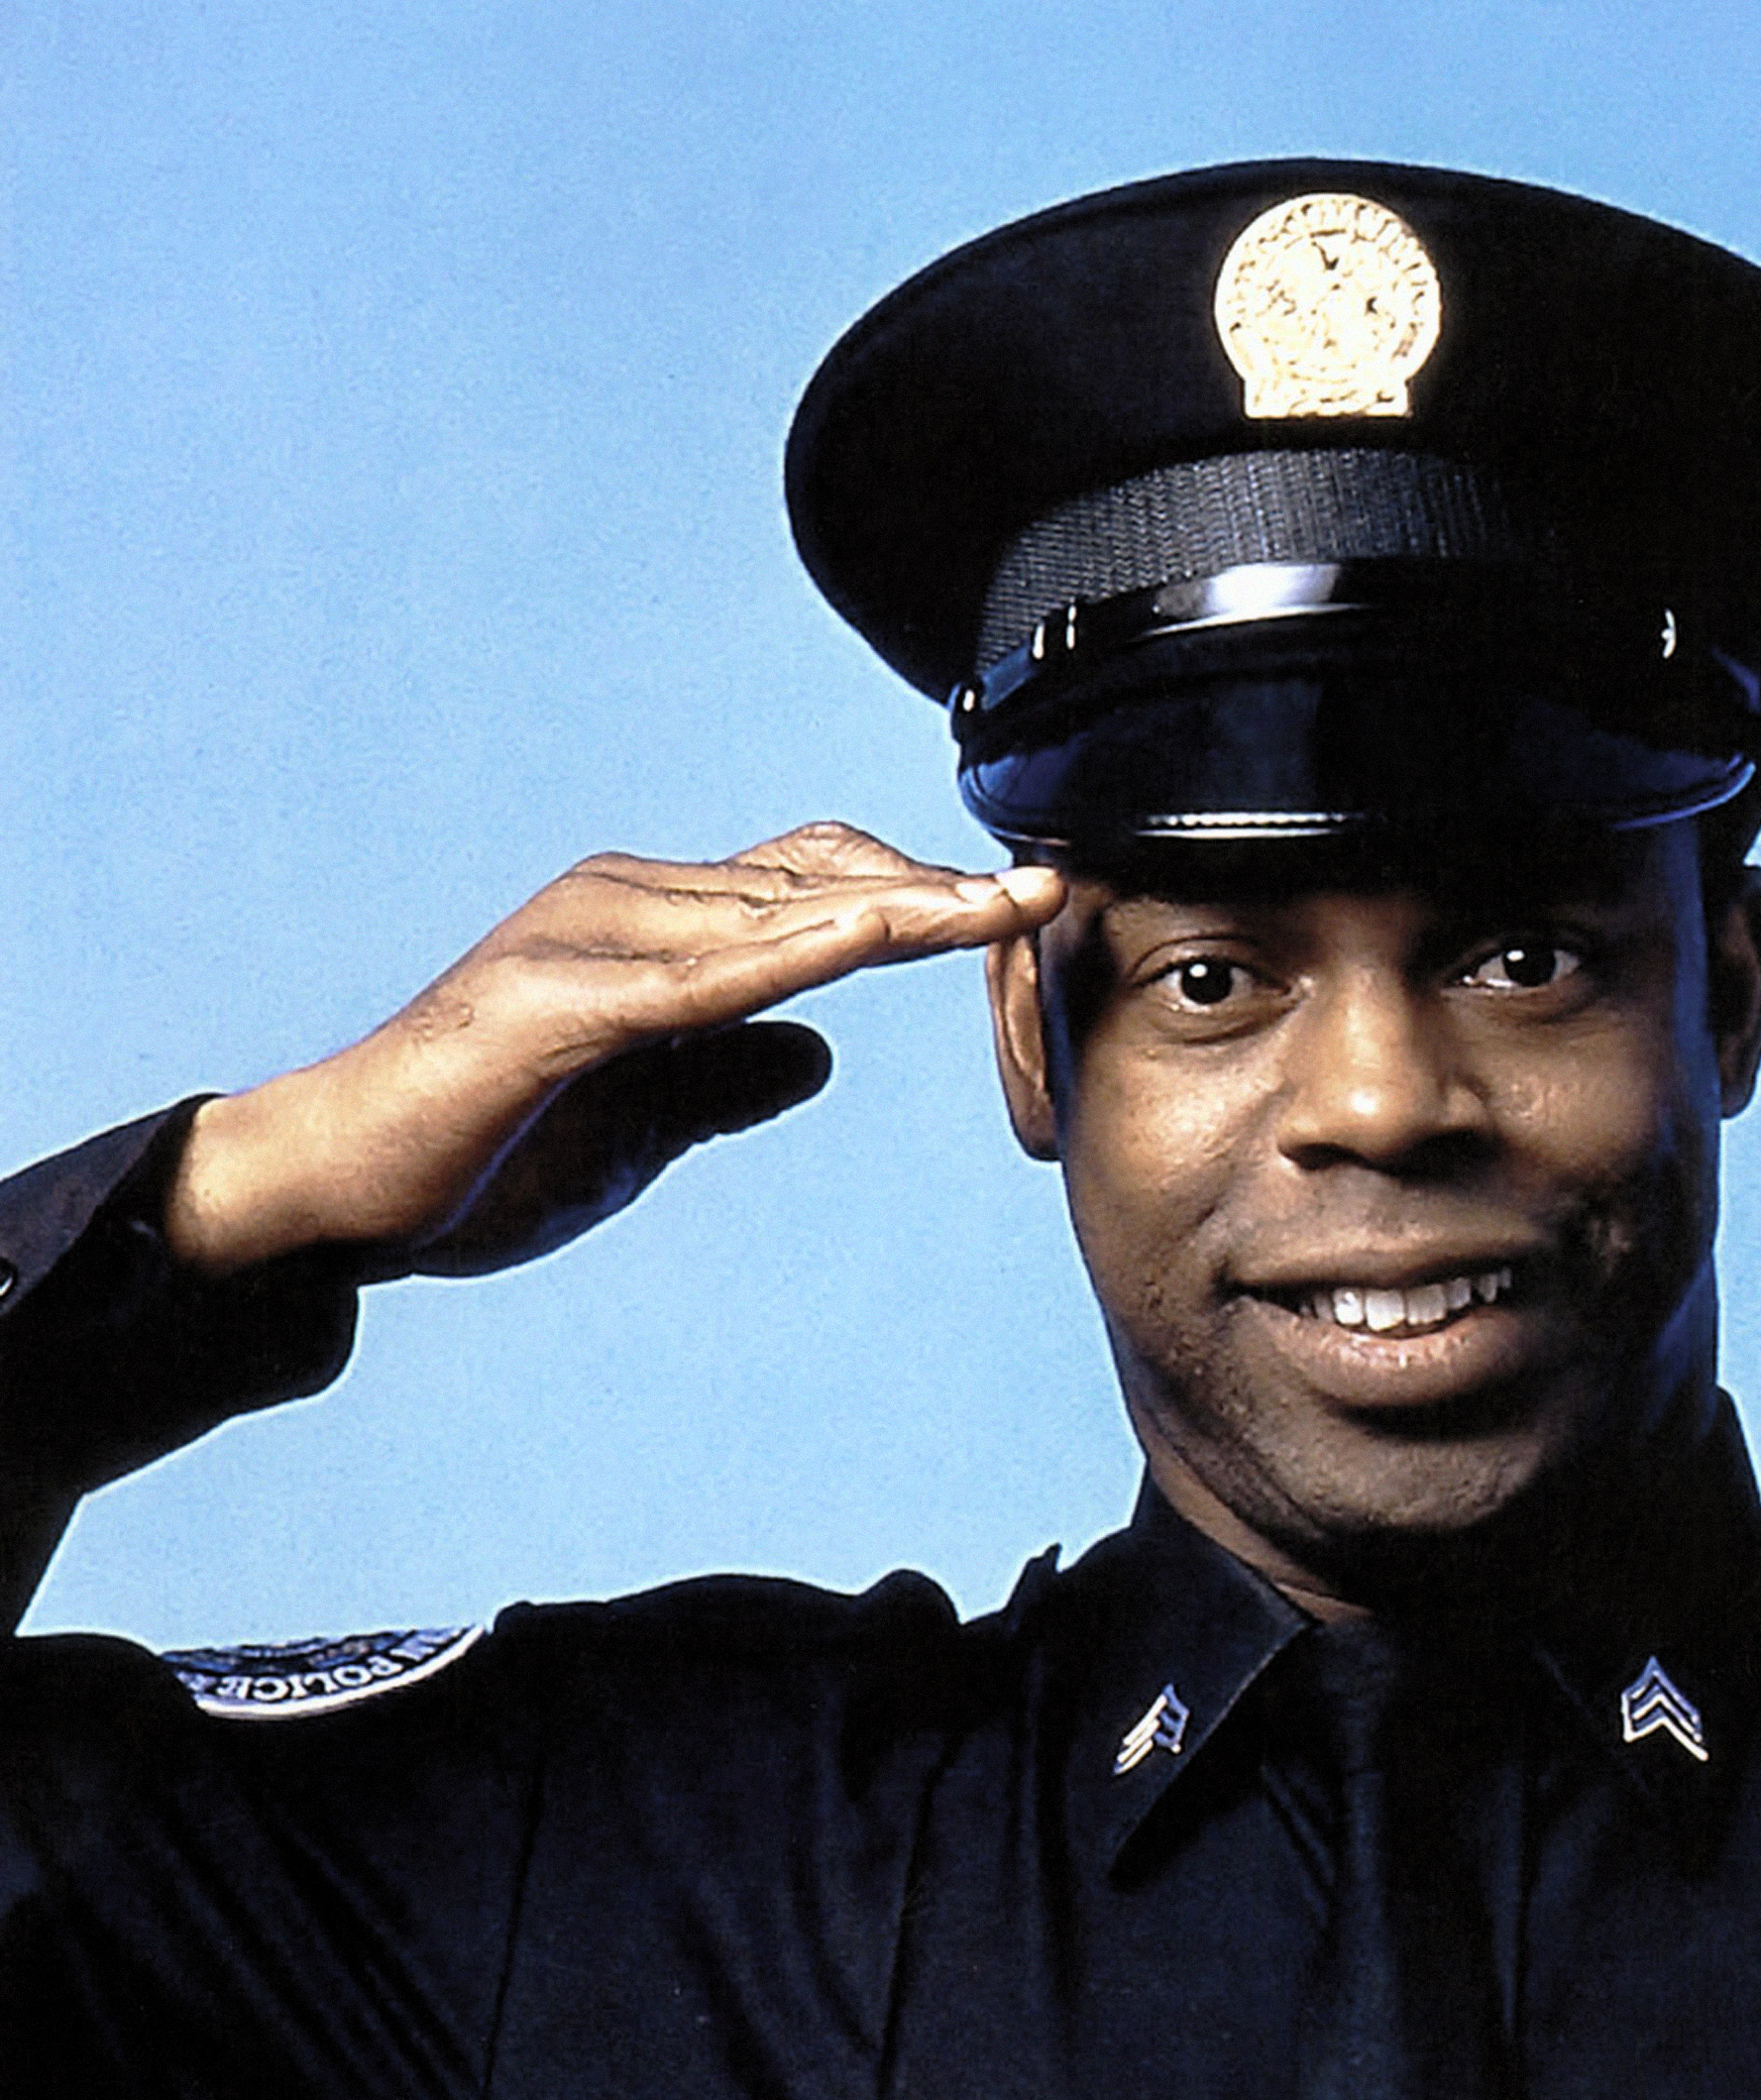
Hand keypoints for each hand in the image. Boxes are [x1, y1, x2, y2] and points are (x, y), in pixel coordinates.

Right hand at [165, 825, 1063, 1276]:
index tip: (1022, 903)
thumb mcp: (646, 1121)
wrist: (338, 1189)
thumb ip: (727, 1077)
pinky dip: (788, 955)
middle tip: (1054, 886)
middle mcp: (625, 906)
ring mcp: (586, 945)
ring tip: (1005, 903)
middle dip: (937, 890)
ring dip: (896, 907)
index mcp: (653, 930)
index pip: (810, 888)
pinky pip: (695, 977)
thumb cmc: (480, 1151)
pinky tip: (873, 942)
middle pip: (813, 881)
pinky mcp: (553, 1007)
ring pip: (770, 913)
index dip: (917, 893)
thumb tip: (820, 1053)